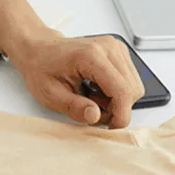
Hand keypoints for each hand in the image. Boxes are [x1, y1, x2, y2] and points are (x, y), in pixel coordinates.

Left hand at [8, 31, 144, 128]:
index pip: (122, 91)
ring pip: (134, 86)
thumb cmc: (42, 68)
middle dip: (117, 109)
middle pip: (132, 90)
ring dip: (117, 101)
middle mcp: (108, 47)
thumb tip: (96, 117)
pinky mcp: (118, 51)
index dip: (121, 115)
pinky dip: (117, 92)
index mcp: (90, 56)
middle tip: (93, 110)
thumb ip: (74, 107)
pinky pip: (130, 80)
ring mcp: (115, 47)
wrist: (39, 50)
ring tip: (92, 99)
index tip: (109, 127)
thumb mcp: (50, 94)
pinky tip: (97, 90)